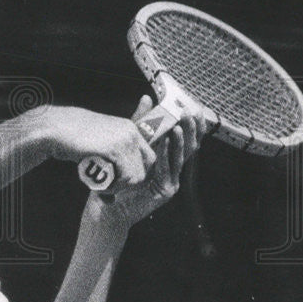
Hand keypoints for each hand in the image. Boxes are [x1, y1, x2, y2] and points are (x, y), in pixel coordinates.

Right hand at [32, 105, 156, 185]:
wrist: (55, 128)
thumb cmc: (71, 138)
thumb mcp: (98, 143)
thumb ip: (111, 156)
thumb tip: (114, 187)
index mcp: (130, 129)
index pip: (149, 158)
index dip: (137, 174)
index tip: (120, 183)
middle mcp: (131, 133)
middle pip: (147, 168)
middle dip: (131, 184)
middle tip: (110, 188)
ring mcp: (125, 140)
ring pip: (137, 176)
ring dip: (120, 188)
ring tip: (101, 187)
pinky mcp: (115, 149)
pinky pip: (126, 178)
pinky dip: (113, 188)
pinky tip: (97, 186)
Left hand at [98, 95, 206, 229]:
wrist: (107, 204)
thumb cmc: (117, 174)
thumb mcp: (130, 141)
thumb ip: (141, 121)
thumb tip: (147, 97)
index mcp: (169, 155)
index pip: (187, 136)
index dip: (193, 122)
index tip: (194, 106)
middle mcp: (174, 167)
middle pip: (190, 145)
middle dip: (191, 128)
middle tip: (189, 112)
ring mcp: (172, 179)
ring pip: (182, 156)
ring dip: (182, 140)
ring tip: (179, 125)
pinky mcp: (166, 190)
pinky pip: (168, 168)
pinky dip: (168, 154)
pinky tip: (168, 142)